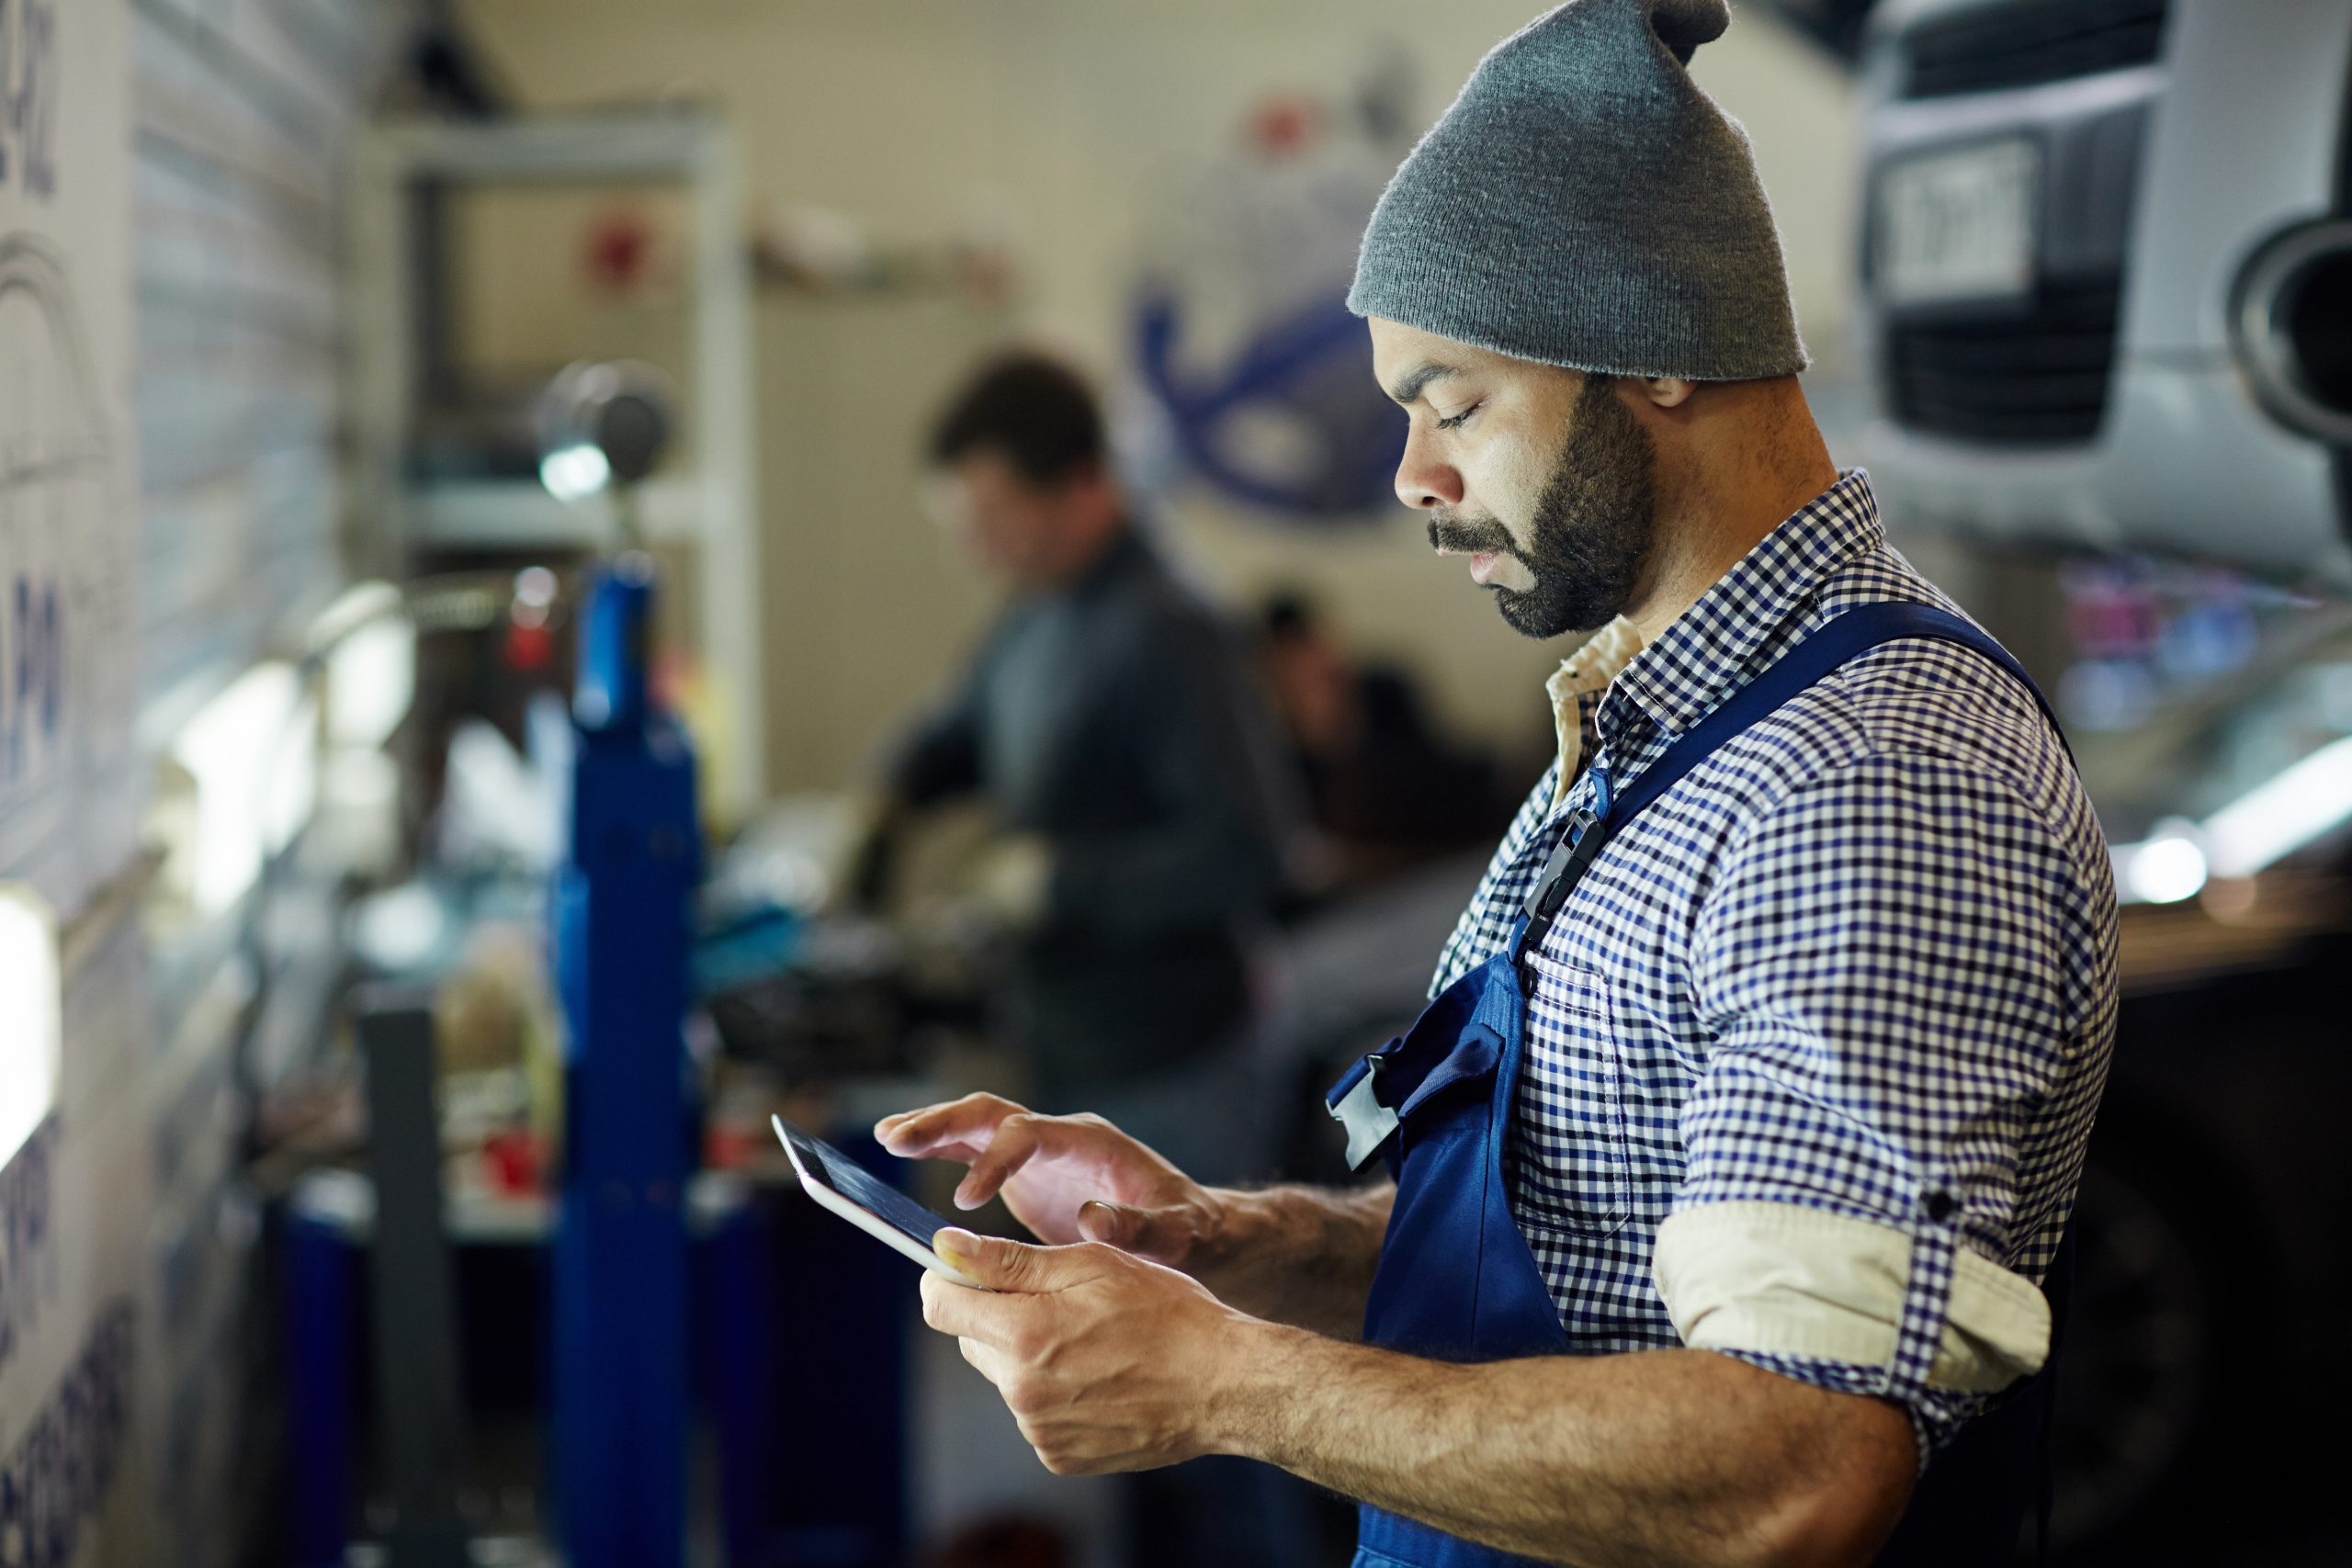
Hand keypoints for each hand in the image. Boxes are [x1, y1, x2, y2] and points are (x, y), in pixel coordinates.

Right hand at [875, 1094, 1225, 1266]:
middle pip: (993, 1114)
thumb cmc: (1188, 1230)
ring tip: (887, 1139)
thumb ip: (1140, 1228)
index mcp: (1090, 1143)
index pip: (1030, 1133)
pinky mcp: (1024, 1172)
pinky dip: (939, 1148)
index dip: (995, 1160)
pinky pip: (974, 1150)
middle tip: (897, 1140)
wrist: (1192, 1226)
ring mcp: (1039, 1151)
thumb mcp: (1176, 1233)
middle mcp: (1058, 1136)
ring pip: (977, 1125)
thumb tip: (1091, 1218)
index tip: (965, 1199)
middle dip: (945, 1124)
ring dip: (932, 1129)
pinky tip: (900, 1150)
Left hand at [920, 1228, 1261, 1474]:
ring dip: (1030, 1355)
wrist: (1223, 1384)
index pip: (940, 1305)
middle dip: (999, 1315)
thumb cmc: (1168, 1311)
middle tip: (1058, 1301)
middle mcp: (1021, 1390)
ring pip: (1006, 1377)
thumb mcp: (1093, 1264)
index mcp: (1024, 1333)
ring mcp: (1039, 1430)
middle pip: (972, 1341)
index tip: (964, 1268)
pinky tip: (1101, 1378)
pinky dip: (1054, 1393)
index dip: (946, 1279)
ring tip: (1093, 1342)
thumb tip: (946, 1248)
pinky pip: (1034, 1414)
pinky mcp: (1058, 1456)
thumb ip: (1010, 1260)